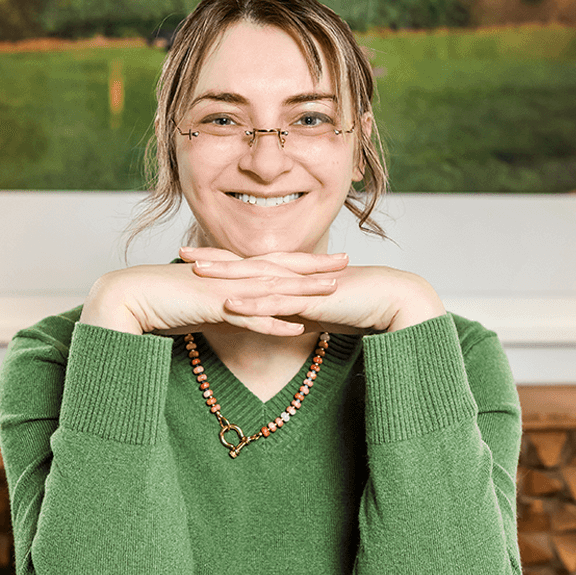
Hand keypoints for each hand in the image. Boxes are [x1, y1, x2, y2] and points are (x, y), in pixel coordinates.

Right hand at [80, 249, 348, 336]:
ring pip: (270, 289)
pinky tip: (296, 328)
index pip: (272, 264)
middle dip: (314, 266)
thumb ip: (225, 309)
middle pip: (279, 268)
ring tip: (333, 291)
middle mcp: (230, 276)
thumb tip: (242, 317)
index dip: (302, 261)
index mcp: (229, 273)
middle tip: (347, 262)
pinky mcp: (211, 307)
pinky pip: (248, 316)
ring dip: (302, 290)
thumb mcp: (201, 305)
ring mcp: (222, 290)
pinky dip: (273, 322)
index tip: (329, 260)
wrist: (127, 297)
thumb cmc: (160, 303)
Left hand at [183, 249, 445, 334]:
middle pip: (248, 265)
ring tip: (195, 273)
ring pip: (257, 279)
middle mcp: (295, 276)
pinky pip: (278, 302)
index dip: (224, 261)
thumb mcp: (321, 312)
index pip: (253, 265)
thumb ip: (298, 314)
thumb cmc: (361, 307)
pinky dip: (253, 303)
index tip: (196, 257)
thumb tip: (280, 322)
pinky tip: (230, 304)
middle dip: (214, 260)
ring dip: (226, 276)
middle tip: (181, 252)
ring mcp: (303, 286)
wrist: (394, 300)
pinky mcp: (313, 301)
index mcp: (295, 277)